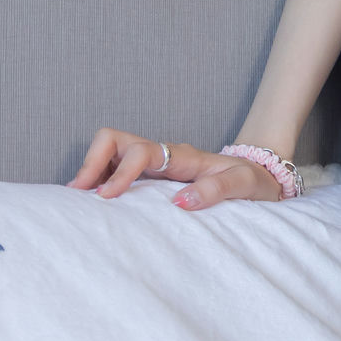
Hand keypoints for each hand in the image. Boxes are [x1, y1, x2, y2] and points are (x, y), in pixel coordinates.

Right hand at [68, 130, 285, 209]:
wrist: (260, 176)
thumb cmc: (253, 181)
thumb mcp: (245, 185)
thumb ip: (217, 190)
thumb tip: (181, 202)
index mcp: (183, 155)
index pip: (142, 152)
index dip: (121, 171)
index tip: (107, 197)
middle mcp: (163, 154)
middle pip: (114, 139)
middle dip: (93, 162)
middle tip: (80, 193)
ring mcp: (155, 163)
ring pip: (111, 151)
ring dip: (92, 170)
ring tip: (80, 199)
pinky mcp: (152, 175)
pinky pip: (118, 168)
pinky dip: (101, 179)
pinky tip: (96, 200)